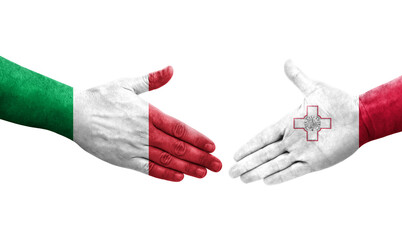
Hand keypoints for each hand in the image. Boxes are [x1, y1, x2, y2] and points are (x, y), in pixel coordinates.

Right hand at [73, 66, 221, 181]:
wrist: (72, 114)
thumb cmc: (100, 98)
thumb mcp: (127, 84)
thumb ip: (152, 79)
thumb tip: (171, 69)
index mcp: (148, 114)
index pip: (179, 128)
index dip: (198, 138)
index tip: (212, 146)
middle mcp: (144, 132)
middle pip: (178, 147)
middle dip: (200, 156)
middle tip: (217, 165)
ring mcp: (134, 147)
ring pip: (166, 160)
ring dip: (188, 167)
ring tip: (204, 173)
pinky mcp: (123, 159)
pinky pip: (148, 169)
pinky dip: (164, 174)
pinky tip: (179, 178)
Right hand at [230, 60, 358, 184]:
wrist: (360, 117)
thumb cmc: (338, 102)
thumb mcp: (315, 89)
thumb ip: (298, 78)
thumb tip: (287, 62)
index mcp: (289, 123)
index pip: (263, 136)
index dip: (249, 145)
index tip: (235, 153)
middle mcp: (293, 139)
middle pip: (264, 154)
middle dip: (247, 163)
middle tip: (230, 172)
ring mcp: (303, 152)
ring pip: (274, 164)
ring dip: (258, 172)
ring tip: (243, 179)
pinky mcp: (315, 162)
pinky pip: (294, 171)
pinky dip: (280, 176)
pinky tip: (267, 181)